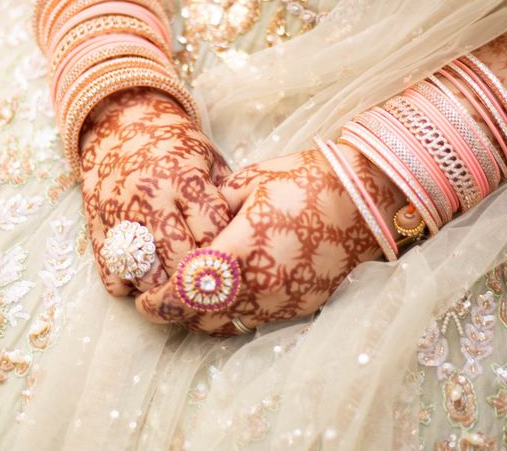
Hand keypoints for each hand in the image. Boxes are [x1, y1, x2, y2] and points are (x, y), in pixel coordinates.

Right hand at [79, 88, 232, 295]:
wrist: (119, 124)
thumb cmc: (175, 148)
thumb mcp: (209, 160)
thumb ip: (227, 198)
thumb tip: (246, 244)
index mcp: (184, 178)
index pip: (212, 232)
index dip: (226, 252)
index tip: (232, 261)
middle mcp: (151, 197)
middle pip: (179, 259)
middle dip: (196, 277)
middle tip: (207, 284)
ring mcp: (120, 214)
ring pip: (145, 273)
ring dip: (164, 286)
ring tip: (177, 283)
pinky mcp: (96, 226)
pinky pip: (114, 274)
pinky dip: (131, 285)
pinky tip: (146, 276)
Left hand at [135, 144, 395, 334]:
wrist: (364, 197)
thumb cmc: (304, 180)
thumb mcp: (249, 182)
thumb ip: (212, 209)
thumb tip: (189, 225)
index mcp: (244, 249)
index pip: (188, 290)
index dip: (159, 301)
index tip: (143, 298)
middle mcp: (262, 285)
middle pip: (202, 316)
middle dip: (174, 313)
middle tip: (156, 301)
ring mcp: (284, 301)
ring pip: (227, 325)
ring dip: (202, 317)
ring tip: (187, 300)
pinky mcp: (301, 306)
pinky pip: (254, 322)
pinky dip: (231, 315)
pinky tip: (223, 298)